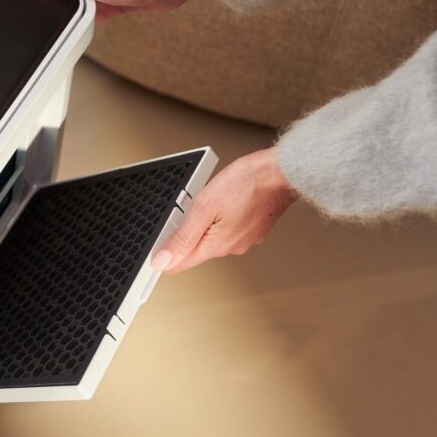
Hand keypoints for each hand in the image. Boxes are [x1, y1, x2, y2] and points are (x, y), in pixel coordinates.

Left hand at [150, 148, 296, 273]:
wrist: (281, 172)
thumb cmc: (247, 183)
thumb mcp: (204, 206)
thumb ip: (182, 237)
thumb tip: (163, 260)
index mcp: (216, 245)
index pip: (180, 264)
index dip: (164, 256)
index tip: (156, 248)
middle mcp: (231, 247)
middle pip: (195, 248)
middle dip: (185, 232)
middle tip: (190, 207)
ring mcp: (244, 239)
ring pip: (212, 236)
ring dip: (205, 222)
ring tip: (213, 199)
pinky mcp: (252, 229)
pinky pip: (227, 228)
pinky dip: (220, 217)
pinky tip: (225, 201)